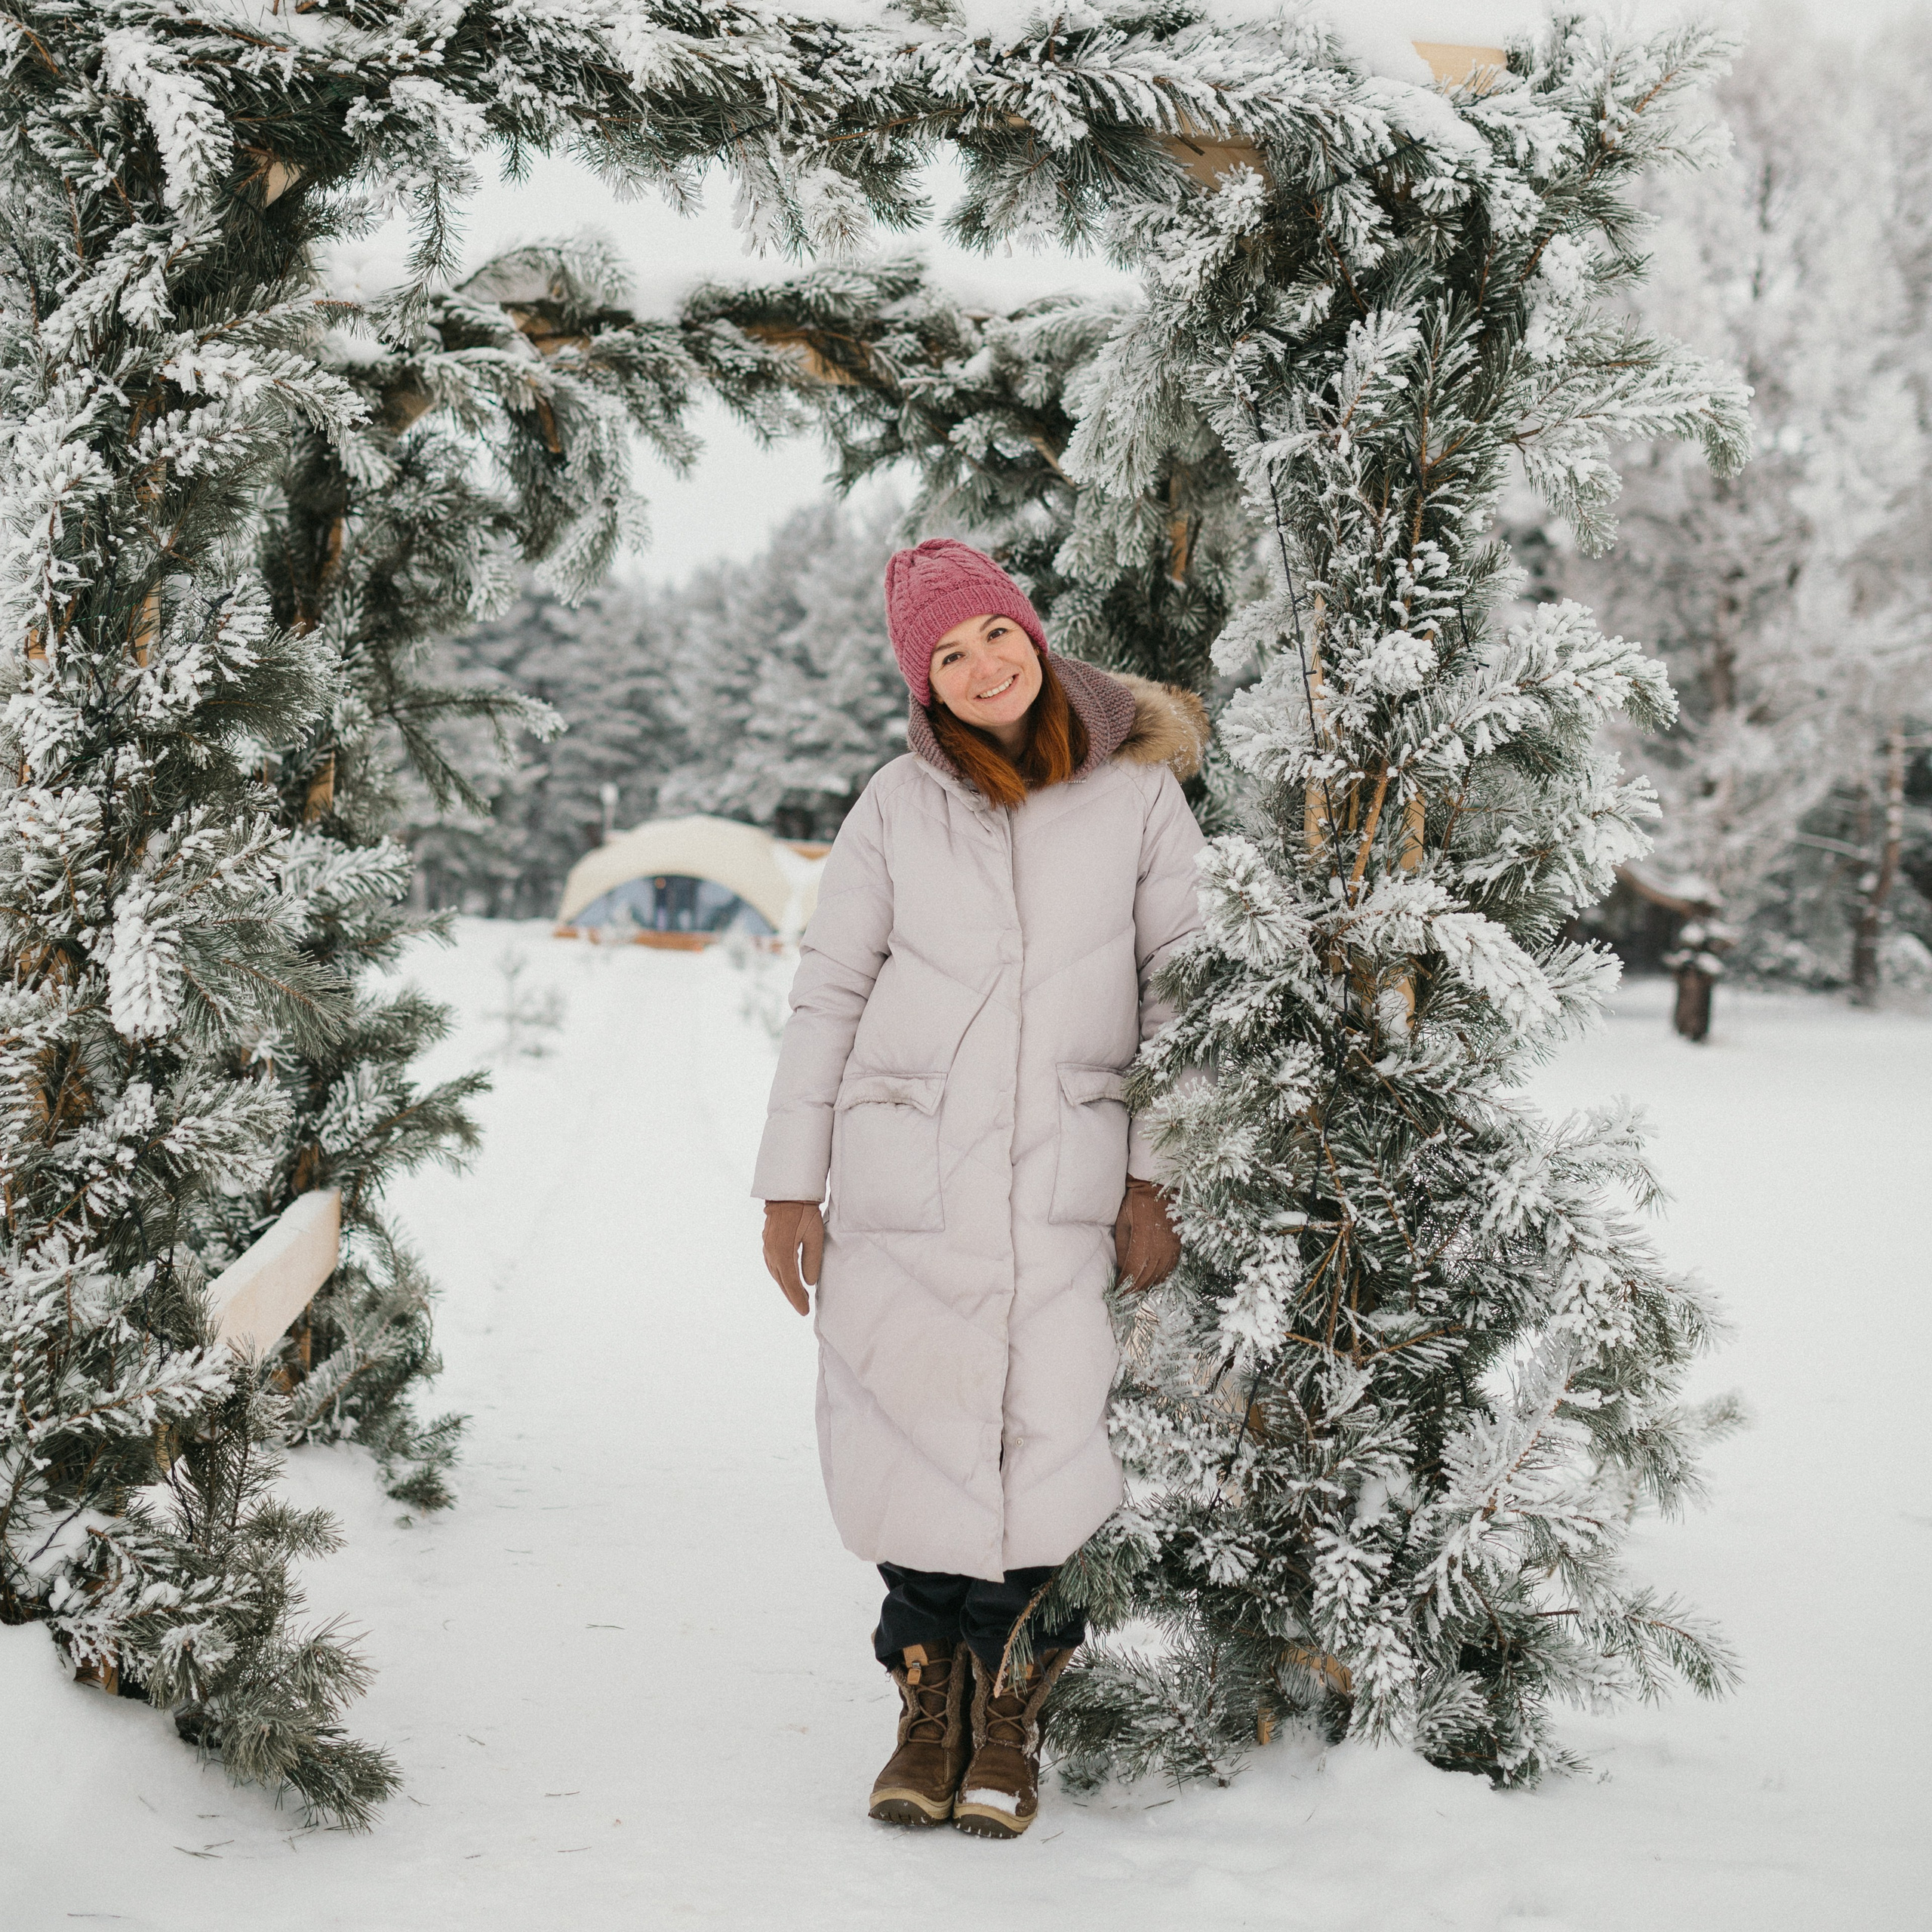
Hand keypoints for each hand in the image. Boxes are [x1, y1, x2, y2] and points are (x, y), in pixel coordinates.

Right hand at [762, 1200, 823, 1315]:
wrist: (787, 1193)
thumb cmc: (804, 1212)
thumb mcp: (814, 1236)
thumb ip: (811, 1261)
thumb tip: (809, 1282)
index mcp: (783, 1253)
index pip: (791, 1282)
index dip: (797, 1298)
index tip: (805, 1311)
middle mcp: (772, 1253)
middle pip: (781, 1281)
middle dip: (792, 1296)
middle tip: (803, 1308)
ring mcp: (767, 1247)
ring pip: (776, 1274)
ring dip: (786, 1286)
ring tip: (798, 1296)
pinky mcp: (768, 1242)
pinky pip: (773, 1265)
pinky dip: (781, 1275)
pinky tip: (787, 1278)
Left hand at [1113, 1177, 1180, 1291]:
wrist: (1157, 1186)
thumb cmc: (1135, 1203)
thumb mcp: (1123, 1223)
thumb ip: (1123, 1248)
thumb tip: (1121, 1269)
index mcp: (1142, 1242)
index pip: (1133, 1272)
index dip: (1124, 1286)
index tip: (1117, 1295)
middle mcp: (1159, 1248)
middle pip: (1146, 1277)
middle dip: (1134, 1290)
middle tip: (1125, 1298)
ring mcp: (1170, 1247)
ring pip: (1159, 1275)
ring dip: (1147, 1286)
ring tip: (1137, 1293)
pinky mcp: (1177, 1245)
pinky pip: (1170, 1267)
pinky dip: (1161, 1277)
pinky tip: (1153, 1281)